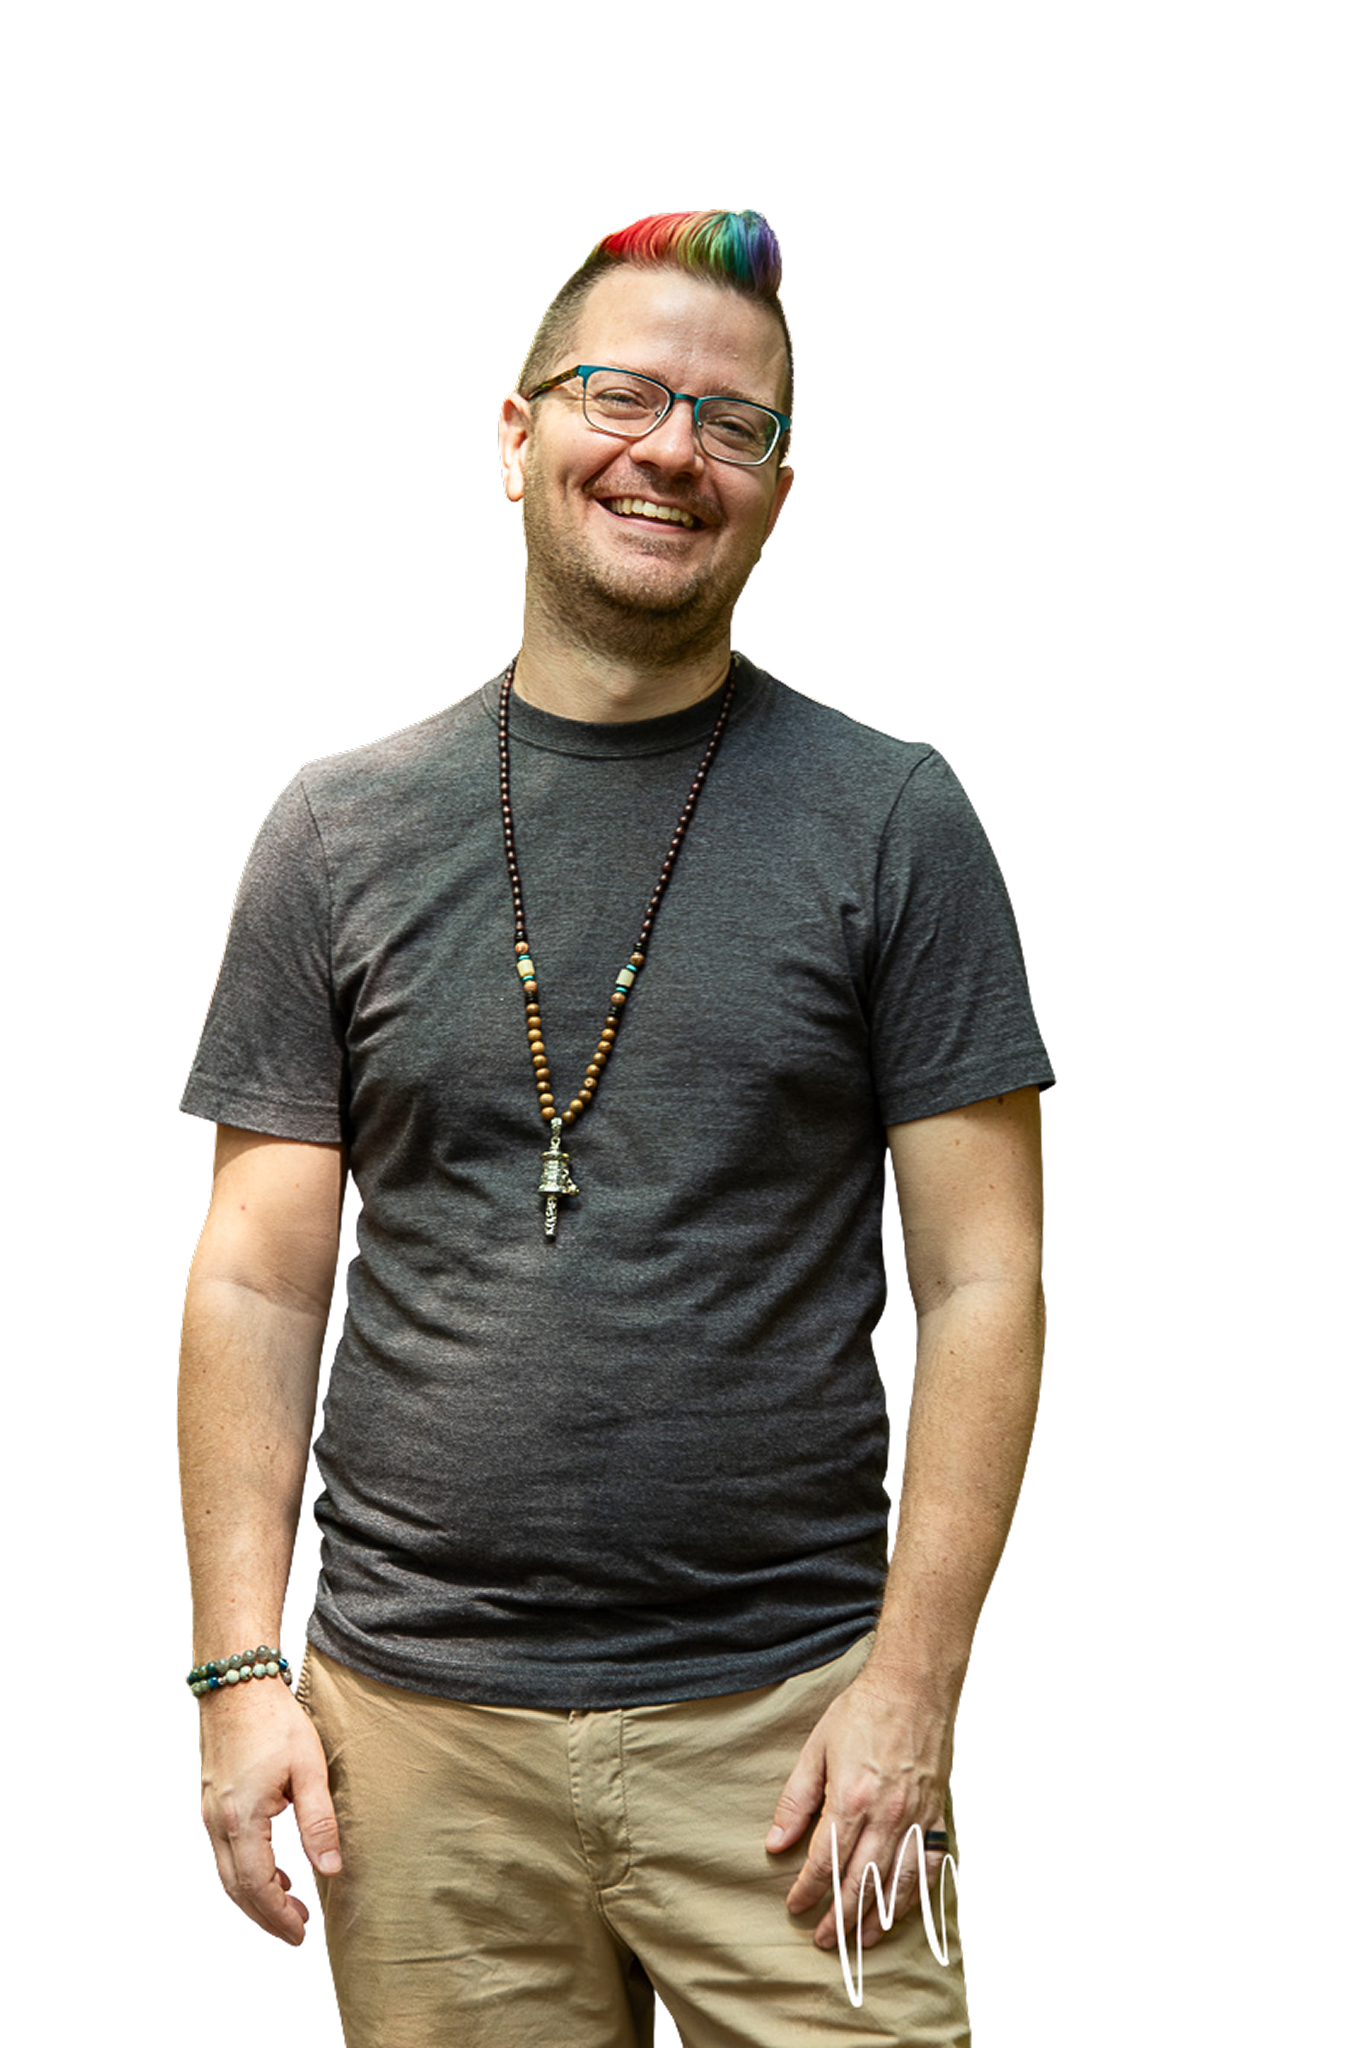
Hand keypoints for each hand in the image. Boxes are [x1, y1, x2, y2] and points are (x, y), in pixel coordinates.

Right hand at [197, 1679, 342, 1949]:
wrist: (238, 1686)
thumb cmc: (275, 1722)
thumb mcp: (309, 1768)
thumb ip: (319, 1821)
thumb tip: (331, 1869)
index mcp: (243, 1820)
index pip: (257, 1887)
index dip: (279, 1916)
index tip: (300, 1933)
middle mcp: (219, 1823)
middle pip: (237, 1889)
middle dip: (265, 1917)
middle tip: (293, 1935)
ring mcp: (211, 1813)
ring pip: (226, 1874)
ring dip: (253, 1899)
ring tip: (283, 1911)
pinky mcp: (213, 1803)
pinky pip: (223, 1854)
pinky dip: (242, 1875)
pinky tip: (264, 1873)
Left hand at [764, 1669, 956, 1952]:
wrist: (913, 1686)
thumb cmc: (863, 1711)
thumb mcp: (816, 1748)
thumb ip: (796, 1800)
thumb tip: (775, 1842)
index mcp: (851, 1799)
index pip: (825, 1861)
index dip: (807, 1889)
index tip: (794, 1905)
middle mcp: (887, 1816)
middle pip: (859, 1883)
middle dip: (839, 1918)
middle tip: (822, 1940)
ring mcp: (916, 1818)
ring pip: (896, 1885)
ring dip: (877, 1919)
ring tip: (859, 1942)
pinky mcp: (937, 1815)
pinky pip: (928, 1867)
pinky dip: (915, 1896)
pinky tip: (901, 1912)